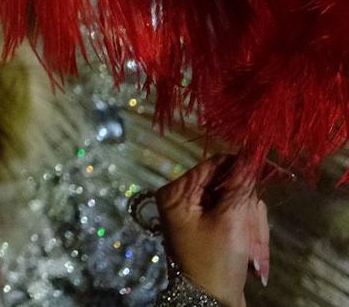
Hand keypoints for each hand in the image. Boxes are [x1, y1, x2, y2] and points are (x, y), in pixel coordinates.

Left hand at [156, 154, 268, 304]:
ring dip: (251, 227)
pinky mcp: (212, 230)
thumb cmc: (215, 259)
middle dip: (247, 210)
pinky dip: (249, 235)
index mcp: (177, 192)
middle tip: (249, 233)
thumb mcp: (230, 219)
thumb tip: (248, 154)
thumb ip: (239, 185)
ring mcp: (197, 215)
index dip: (241, 166)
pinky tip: (251, 256)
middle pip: (229, 186)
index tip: (269, 170)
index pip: (213, 164)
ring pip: (238, 205)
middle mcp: (183, 200)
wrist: (212, 301)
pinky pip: (238, 221)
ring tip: (249, 250)